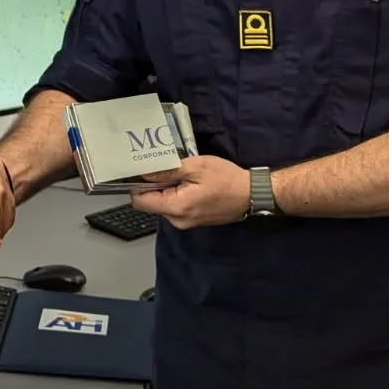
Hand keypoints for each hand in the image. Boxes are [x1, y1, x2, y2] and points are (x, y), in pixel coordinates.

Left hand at [131, 156, 249, 228]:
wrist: (252, 195)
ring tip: (179, 172)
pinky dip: (176, 193)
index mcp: (175, 208)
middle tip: (163, 166)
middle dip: (153, 184)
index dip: (136, 185)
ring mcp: (185, 222)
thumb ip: (167, 171)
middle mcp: (177, 220)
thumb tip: (144, 173)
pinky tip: (188, 182)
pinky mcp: (193, 219)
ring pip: (163, 203)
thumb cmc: (226, 179)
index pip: (140, 201)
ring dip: (166, 188)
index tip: (139, 170)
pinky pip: (175, 206)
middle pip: (151, 202)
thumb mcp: (196, 167)